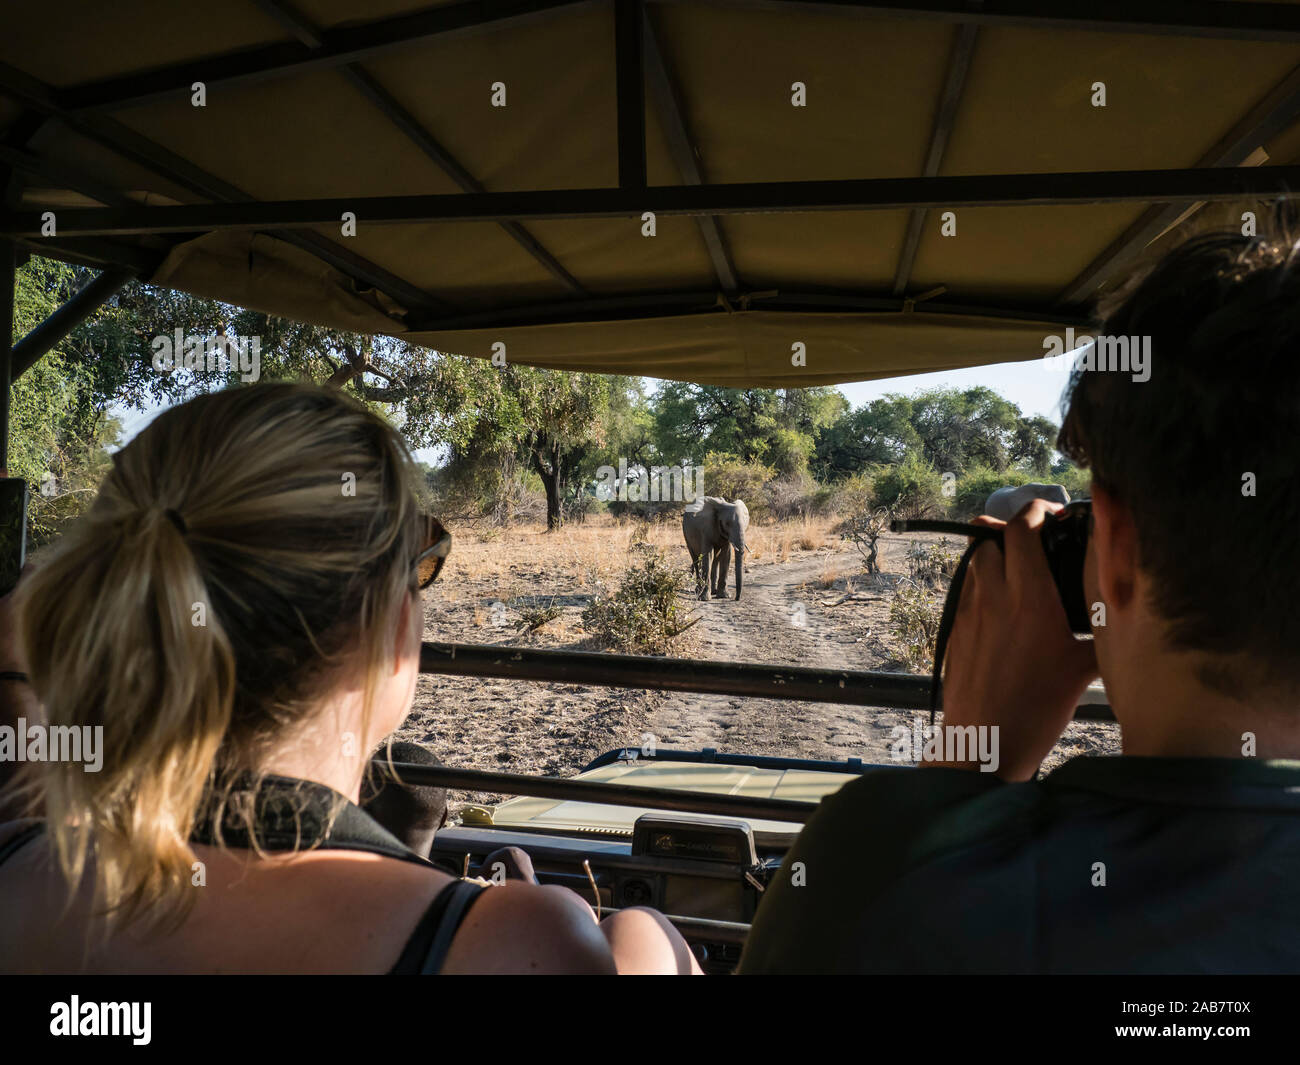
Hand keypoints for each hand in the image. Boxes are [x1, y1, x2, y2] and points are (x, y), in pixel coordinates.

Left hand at [932, 500, 1098, 780]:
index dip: (1037, 511)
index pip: (1023, 529)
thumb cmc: (1038, 709)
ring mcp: (968, 613)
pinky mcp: (954, 632)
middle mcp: (993, 597)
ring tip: (1022, 576)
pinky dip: (984, 589)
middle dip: (1015, 535)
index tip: (1053, 512)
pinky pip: (966, 594)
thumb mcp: (1084, 668)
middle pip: (992, 541)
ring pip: (975, 565)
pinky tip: (1004, 612)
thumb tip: (1121, 609)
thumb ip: (1101, 628)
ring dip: (996, 559)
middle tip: (1040, 545)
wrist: (984, 744)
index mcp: (1029, 597)